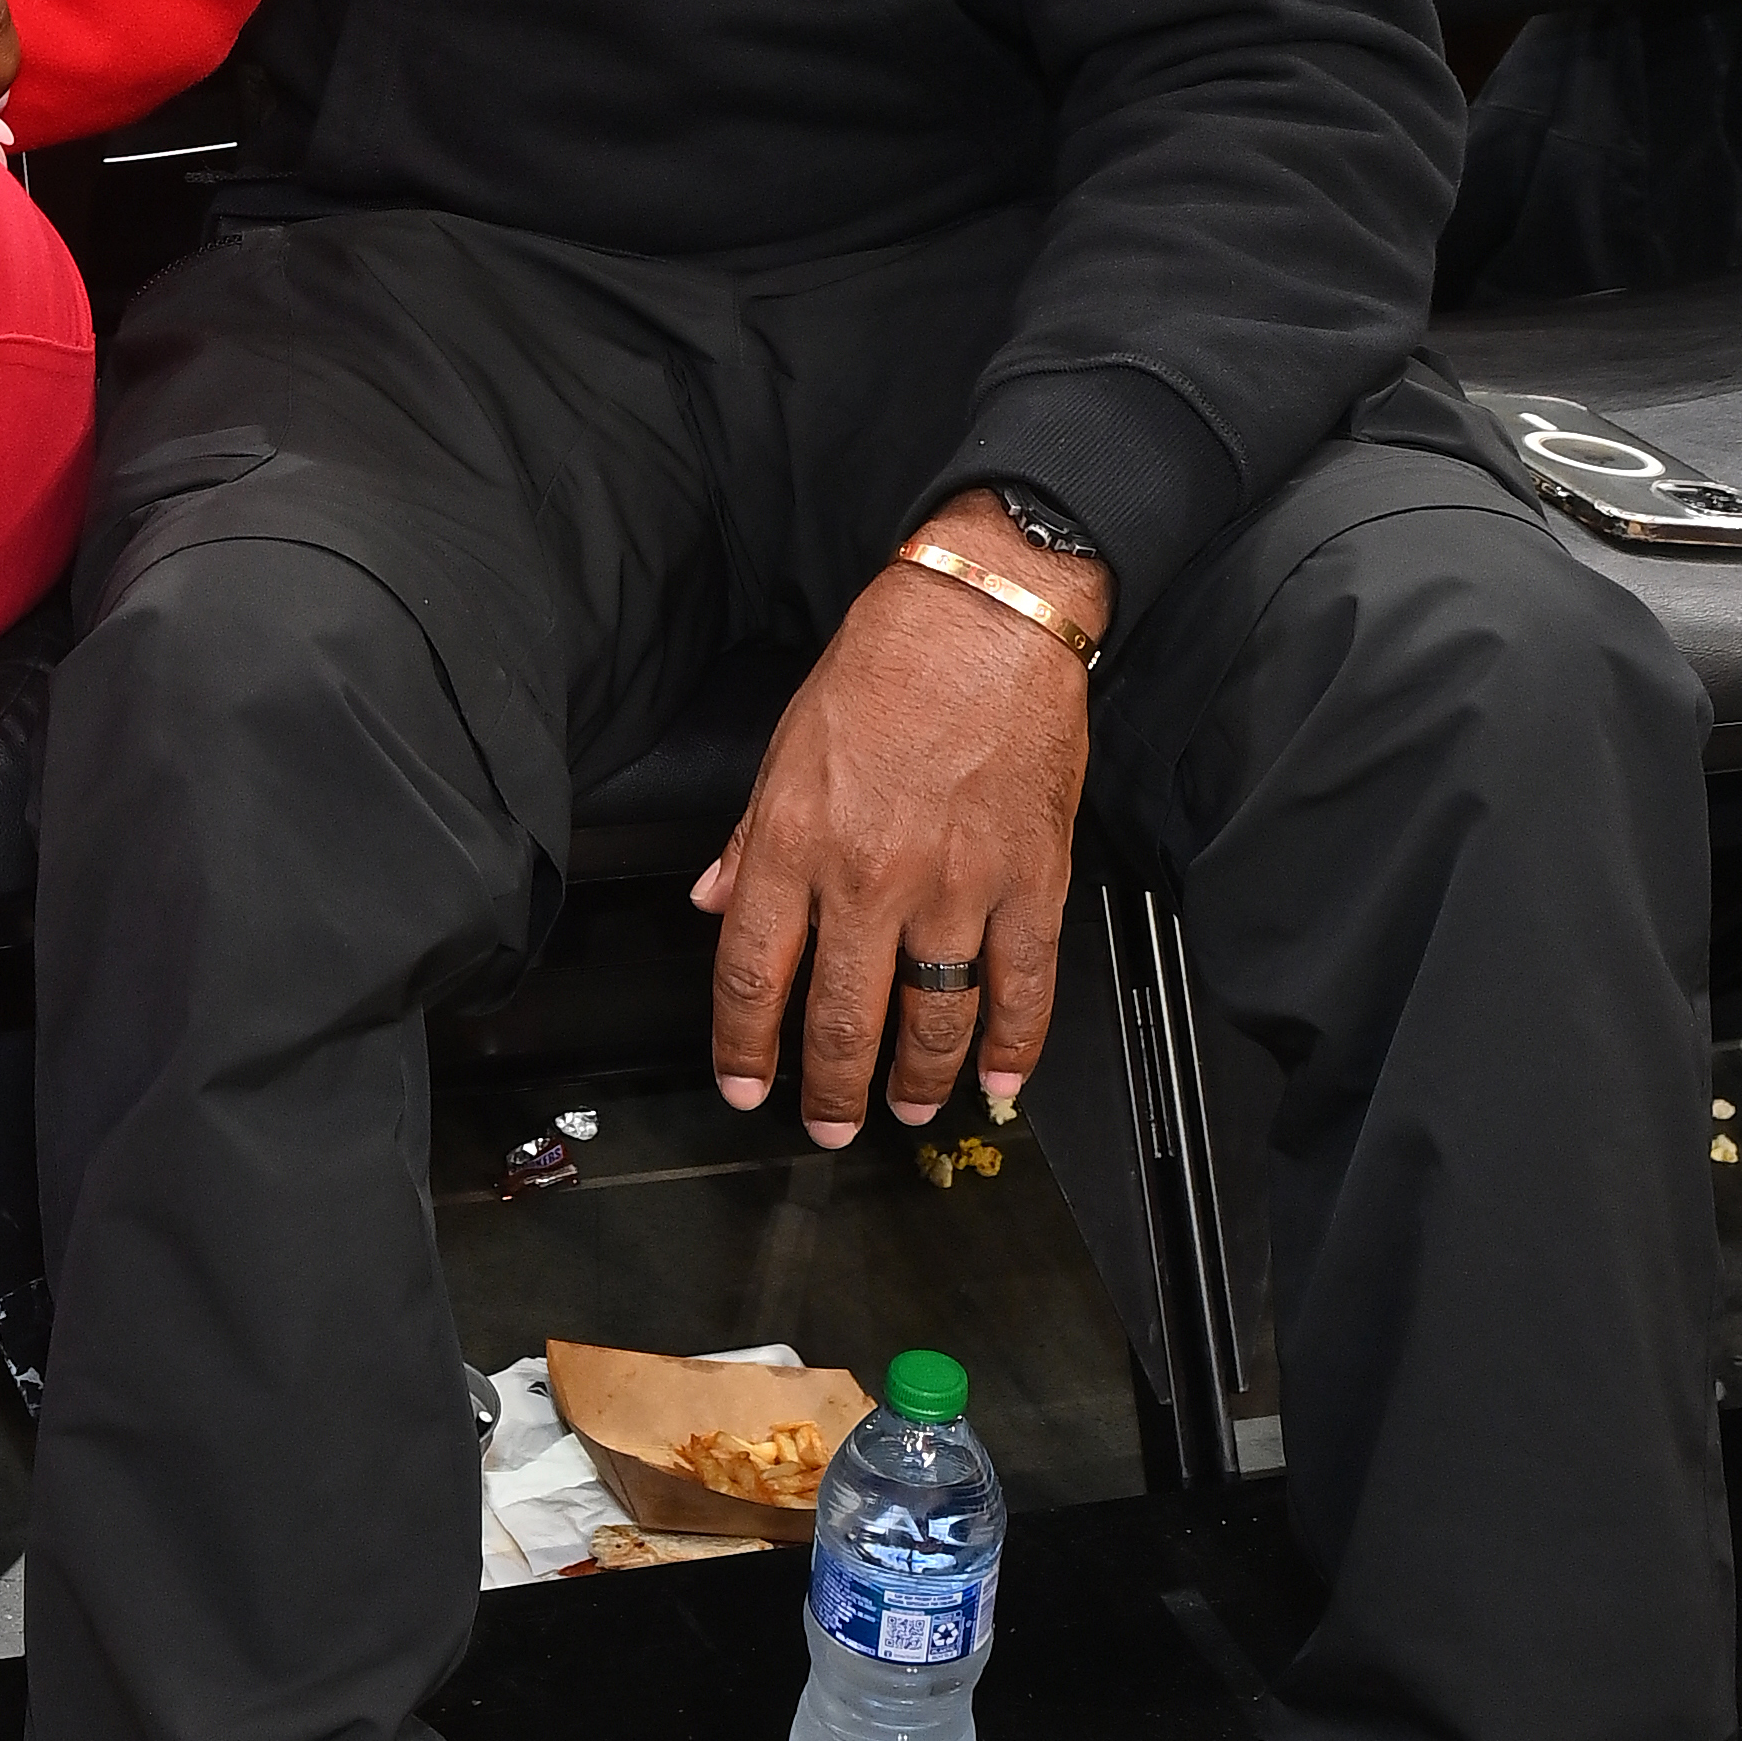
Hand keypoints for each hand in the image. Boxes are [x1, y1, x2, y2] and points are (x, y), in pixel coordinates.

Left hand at [692, 491, 1108, 1139]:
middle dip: (831, 1088)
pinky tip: (998, 1079)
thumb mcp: (786, 748)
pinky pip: (1022, 986)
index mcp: (795, 842)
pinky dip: (1013, 1045)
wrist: (984, 616)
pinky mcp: (1030, 880)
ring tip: (910, 1110)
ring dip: (918, 1081)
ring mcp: (954, 887)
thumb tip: (711, 900)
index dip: (745, 1044)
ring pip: (931, 1019)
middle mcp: (869, 877)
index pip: (753, 973)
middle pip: (841, 1017)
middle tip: (829, 1124)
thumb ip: (747, 840)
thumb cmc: (885, 667)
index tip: (747, 1086)